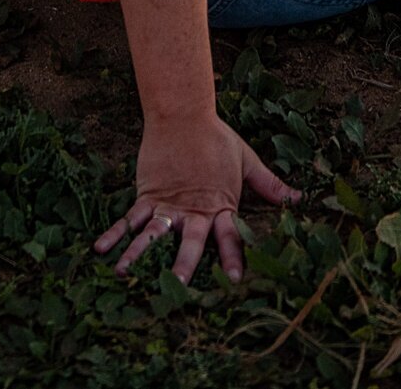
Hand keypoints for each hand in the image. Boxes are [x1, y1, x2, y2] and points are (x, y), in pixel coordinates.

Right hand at [94, 115, 299, 284]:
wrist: (182, 113)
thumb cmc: (216, 138)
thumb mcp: (246, 161)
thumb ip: (270, 185)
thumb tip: (300, 200)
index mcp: (219, 204)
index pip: (228, 236)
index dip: (231, 257)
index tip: (233, 280)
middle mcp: (192, 209)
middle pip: (189, 240)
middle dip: (185, 264)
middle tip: (180, 286)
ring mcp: (166, 204)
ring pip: (153, 234)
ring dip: (139, 255)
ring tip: (126, 275)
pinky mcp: (147, 195)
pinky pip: (129, 218)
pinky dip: (115, 234)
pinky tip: (100, 249)